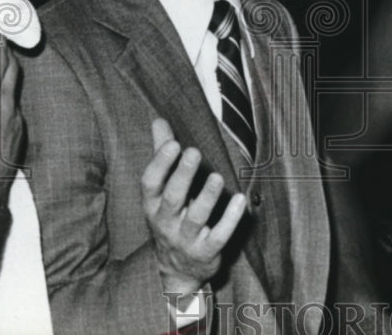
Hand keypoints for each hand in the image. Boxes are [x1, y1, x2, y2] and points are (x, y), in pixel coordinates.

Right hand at [141, 118, 246, 298]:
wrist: (175, 270)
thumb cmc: (170, 216)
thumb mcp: (162, 190)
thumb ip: (162, 155)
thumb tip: (158, 120)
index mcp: (152, 204)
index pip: (150, 183)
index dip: (159, 164)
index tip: (172, 143)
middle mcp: (165, 222)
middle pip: (172, 198)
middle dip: (183, 175)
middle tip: (193, 151)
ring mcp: (185, 239)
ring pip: (196, 218)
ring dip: (207, 197)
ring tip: (217, 177)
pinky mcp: (205, 252)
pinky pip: (218, 236)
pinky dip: (230, 220)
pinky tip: (241, 201)